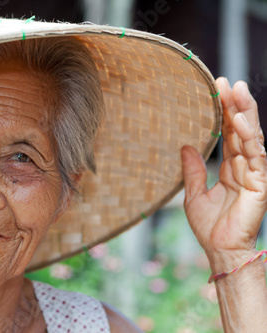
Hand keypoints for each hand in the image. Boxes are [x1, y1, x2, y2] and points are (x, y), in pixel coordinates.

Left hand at [181, 77, 266, 262]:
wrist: (219, 249)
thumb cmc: (209, 226)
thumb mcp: (194, 193)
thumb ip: (192, 169)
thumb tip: (185, 146)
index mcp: (231, 168)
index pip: (230, 134)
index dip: (225, 112)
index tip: (216, 90)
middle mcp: (244, 167)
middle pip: (242, 130)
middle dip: (236, 105)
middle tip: (226, 81)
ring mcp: (254, 173)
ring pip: (252, 137)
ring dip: (246, 113)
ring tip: (237, 90)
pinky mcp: (260, 183)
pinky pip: (257, 155)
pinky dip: (250, 137)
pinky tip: (242, 120)